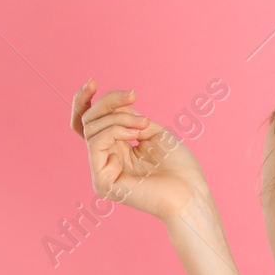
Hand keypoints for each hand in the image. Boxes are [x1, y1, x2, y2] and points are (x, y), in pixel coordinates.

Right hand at [70, 78, 208, 223]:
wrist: (191, 193)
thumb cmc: (179, 167)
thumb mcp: (153, 132)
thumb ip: (129, 120)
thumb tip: (112, 111)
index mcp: (115, 151)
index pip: (87, 124)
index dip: (84, 101)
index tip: (93, 81)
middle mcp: (104, 161)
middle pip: (88, 121)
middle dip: (109, 102)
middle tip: (134, 96)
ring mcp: (101, 173)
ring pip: (92, 129)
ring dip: (119, 117)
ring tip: (144, 124)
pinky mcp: (102, 182)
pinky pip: (96, 144)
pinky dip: (115, 130)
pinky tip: (136, 134)